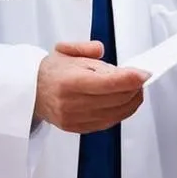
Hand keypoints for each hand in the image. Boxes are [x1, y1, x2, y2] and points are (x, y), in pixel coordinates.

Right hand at [34, 41, 149, 133]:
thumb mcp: (66, 50)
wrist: (32, 92)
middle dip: (134, 88)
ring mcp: (75, 119)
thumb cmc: (51, 71)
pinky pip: (109, 122)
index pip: (108, 83)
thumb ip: (86, 48)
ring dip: (131, 101)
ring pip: (116, 113)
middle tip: (141, 77)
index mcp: (69, 81)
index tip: (145, 73)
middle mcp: (72, 103)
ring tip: (135, 88)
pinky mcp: (79, 129)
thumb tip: (102, 51)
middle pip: (116, 99)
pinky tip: (124, 101)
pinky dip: (121, 111)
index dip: (131, 79)